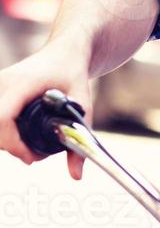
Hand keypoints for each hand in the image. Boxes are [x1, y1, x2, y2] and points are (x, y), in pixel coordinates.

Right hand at [0, 37, 93, 180]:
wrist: (65, 51)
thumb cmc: (74, 73)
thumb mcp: (84, 104)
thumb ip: (80, 137)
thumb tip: (77, 175)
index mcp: (22, 82)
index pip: (2, 118)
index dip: (12, 143)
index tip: (31, 157)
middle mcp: (3, 82)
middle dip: (10, 145)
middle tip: (33, 155)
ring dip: (6, 139)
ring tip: (29, 146)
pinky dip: (3, 131)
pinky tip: (19, 136)